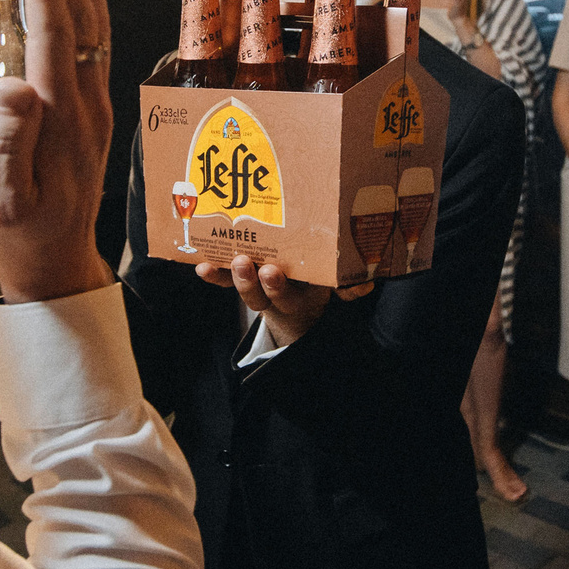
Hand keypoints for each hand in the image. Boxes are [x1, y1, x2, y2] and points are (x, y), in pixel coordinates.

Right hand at [0, 0, 116, 303]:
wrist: (54, 265)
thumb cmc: (16, 234)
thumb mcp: (0, 202)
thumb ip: (5, 145)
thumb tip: (13, 88)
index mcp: (58, 117)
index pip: (55, 33)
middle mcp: (83, 101)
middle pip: (81, 15)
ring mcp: (92, 102)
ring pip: (92, 23)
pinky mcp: (90, 107)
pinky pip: (92, 41)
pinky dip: (87, 0)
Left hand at [195, 254, 345, 349]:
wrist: (298, 307)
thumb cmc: (316, 283)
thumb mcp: (334, 286)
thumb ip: (349, 287)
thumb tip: (367, 285)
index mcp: (300, 296)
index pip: (289, 295)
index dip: (278, 287)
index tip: (271, 272)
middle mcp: (275, 295)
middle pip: (261, 295)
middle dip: (253, 282)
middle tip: (247, 265)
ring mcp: (257, 289)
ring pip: (245, 290)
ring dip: (235, 278)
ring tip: (232, 261)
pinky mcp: (242, 280)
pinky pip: (225, 282)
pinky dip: (214, 275)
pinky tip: (201, 266)